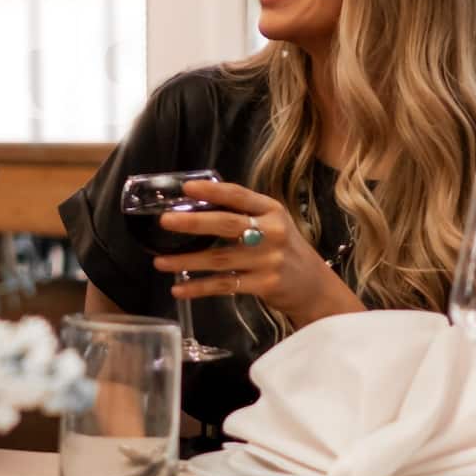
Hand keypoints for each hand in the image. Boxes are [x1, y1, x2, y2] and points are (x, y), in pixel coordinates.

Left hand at [153, 179, 360, 328]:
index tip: (186, 188)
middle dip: (193, 222)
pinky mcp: (264, 284)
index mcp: (271, 210)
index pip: (239, 195)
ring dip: (186, 261)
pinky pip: (224, 285)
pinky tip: (179, 288)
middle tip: (165, 221)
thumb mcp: (272, 223)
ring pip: (220, 259)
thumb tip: (194, 202)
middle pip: (227, 224)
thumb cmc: (284, 249)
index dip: (212, 191)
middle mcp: (272, 232)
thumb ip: (242, 213)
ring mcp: (268, 260)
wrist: (316, 288)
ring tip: (160, 262)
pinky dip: (198, 287)